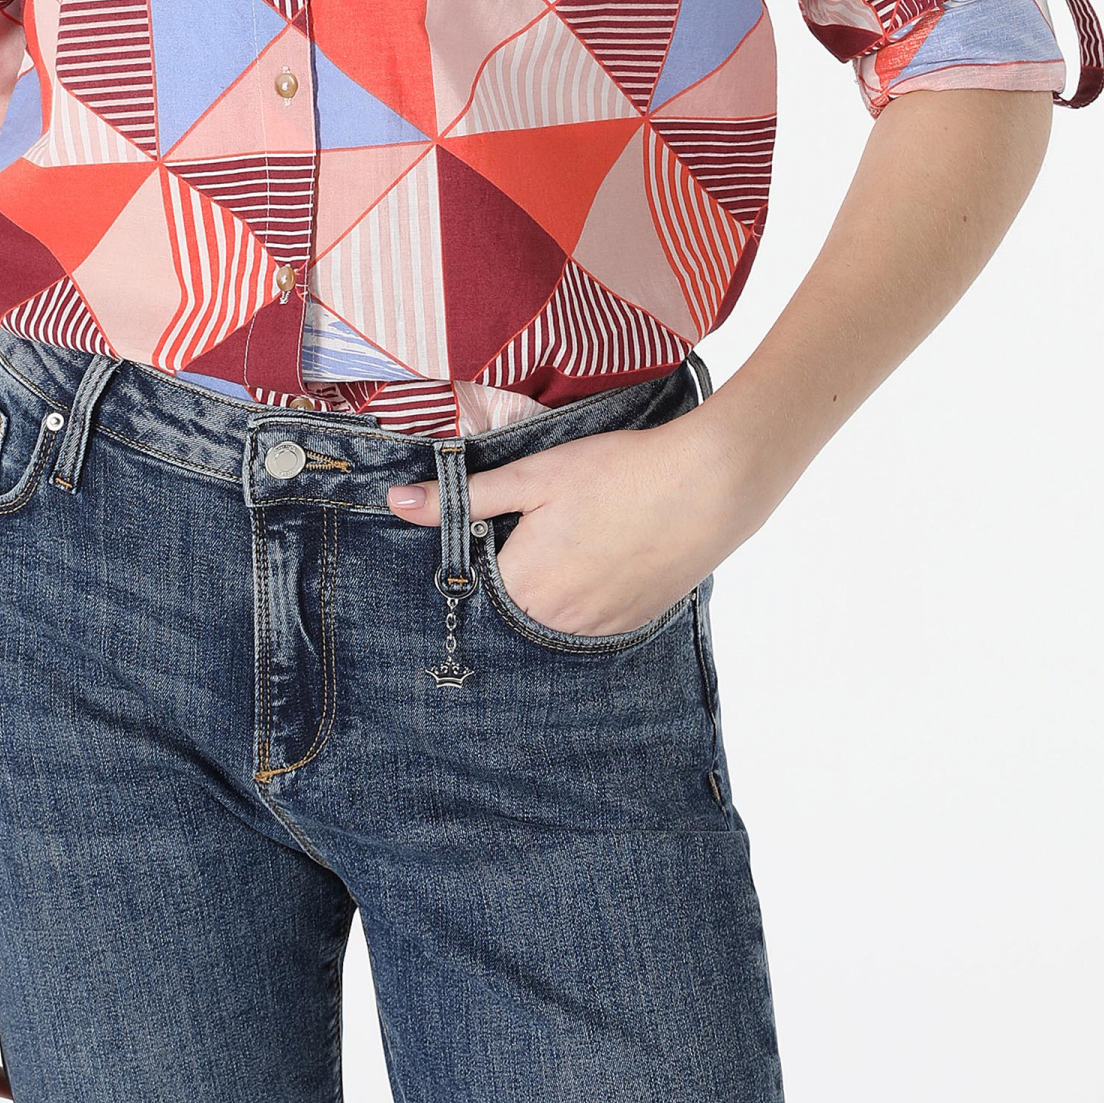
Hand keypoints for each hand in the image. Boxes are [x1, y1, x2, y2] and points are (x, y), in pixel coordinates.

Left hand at [385, 412, 748, 636]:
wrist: (706, 485)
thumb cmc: (615, 472)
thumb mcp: (531, 475)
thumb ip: (462, 497)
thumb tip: (397, 504)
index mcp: (519, 587)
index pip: (471, 585)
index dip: (477, 551)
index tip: (493, 526)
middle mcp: (553, 623)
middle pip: (509, 606)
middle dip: (512, 571)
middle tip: (540, 526)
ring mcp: (596, 630)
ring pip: (549, 617)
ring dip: (549, 586)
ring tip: (574, 537)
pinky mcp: (630, 625)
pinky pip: (589, 621)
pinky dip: (586, 594)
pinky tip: (603, 554)